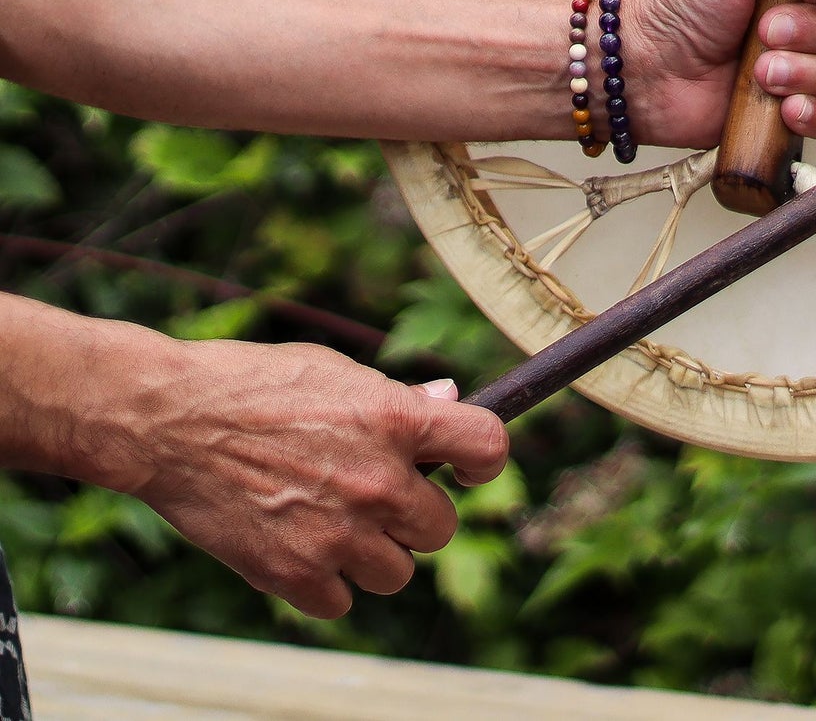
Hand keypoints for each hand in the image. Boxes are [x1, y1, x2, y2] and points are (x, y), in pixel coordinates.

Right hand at [120, 341, 505, 618]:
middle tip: (374, 494)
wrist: (170, 421)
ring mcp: (339, 534)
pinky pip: (342, 601)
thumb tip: (449, 401)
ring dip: (374, 553)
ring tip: (332, 519)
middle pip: (439, 528)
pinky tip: (299, 544)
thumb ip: (397, 399)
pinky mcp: (294, 575)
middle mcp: (379, 482)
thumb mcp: (336, 373)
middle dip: (414, 514)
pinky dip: (327, 582)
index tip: (466, 468)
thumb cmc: (253, 384)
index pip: (486, 448)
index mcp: (396, 422)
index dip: (483, 462)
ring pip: (396, 573)